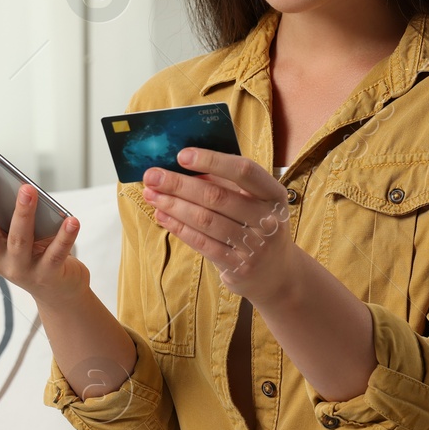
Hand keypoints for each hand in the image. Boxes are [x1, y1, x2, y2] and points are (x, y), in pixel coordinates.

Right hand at [0, 165, 88, 306]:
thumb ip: (4, 209)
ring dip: (22, 213)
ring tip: (28, 189)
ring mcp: (20, 268)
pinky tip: (71, 220)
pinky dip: (63, 237)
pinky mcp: (47, 275)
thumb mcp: (12, 232)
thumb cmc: (34, 252)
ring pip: (18, 239)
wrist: (58, 291)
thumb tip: (1, 172)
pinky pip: (56, 253)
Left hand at [142, 148, 294, 303]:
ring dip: (173, 205)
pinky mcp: (238, 266)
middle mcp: (268, 220)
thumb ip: (227, 185)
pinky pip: (202, 242)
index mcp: (274, 195)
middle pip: (216, 196)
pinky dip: (178, 227)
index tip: (181, 155)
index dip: (212, 160)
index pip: (244, 171)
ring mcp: (254, 246)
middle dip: (179, 184)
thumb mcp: (255, 203)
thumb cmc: (258, 228)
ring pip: (205, 220)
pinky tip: (162, 216)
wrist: (277, 274)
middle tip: (152, 176)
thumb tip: (185, 168)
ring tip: (151, 195)